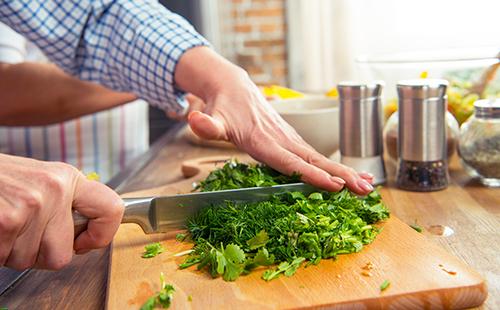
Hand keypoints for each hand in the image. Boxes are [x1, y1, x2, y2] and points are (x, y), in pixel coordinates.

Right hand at [0, 154, 122, 269]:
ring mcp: (31, 206)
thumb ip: (65, 204)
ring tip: (4, 223)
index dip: (102, 235)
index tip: (86, 242)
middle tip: (21, 231)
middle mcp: (54, 190)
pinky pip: (6, 259)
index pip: (112, 209)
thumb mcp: (39, 181)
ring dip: (13, 251)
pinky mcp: (7, 221)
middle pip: (62, 255)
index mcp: (67, 178)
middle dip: (38, 252)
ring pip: (30, 261)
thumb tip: (87, 236)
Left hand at [176, 47, 373, 194]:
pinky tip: (351, 177)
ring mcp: (289, 139)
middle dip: (341, 176)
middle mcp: (282, 140)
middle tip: (365, 190)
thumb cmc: (223, 107)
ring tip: (368, 187)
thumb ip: (207, 124)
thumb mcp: (213, 117)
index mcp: (264, 141)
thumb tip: (194, 120)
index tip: (335, 185)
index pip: (291, 161)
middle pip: (315, 161)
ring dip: (346, 172)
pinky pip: (316, 156)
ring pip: (320, 158)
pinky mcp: (291, 139)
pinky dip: (336, 167)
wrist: (234, 87)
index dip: (312, 174)